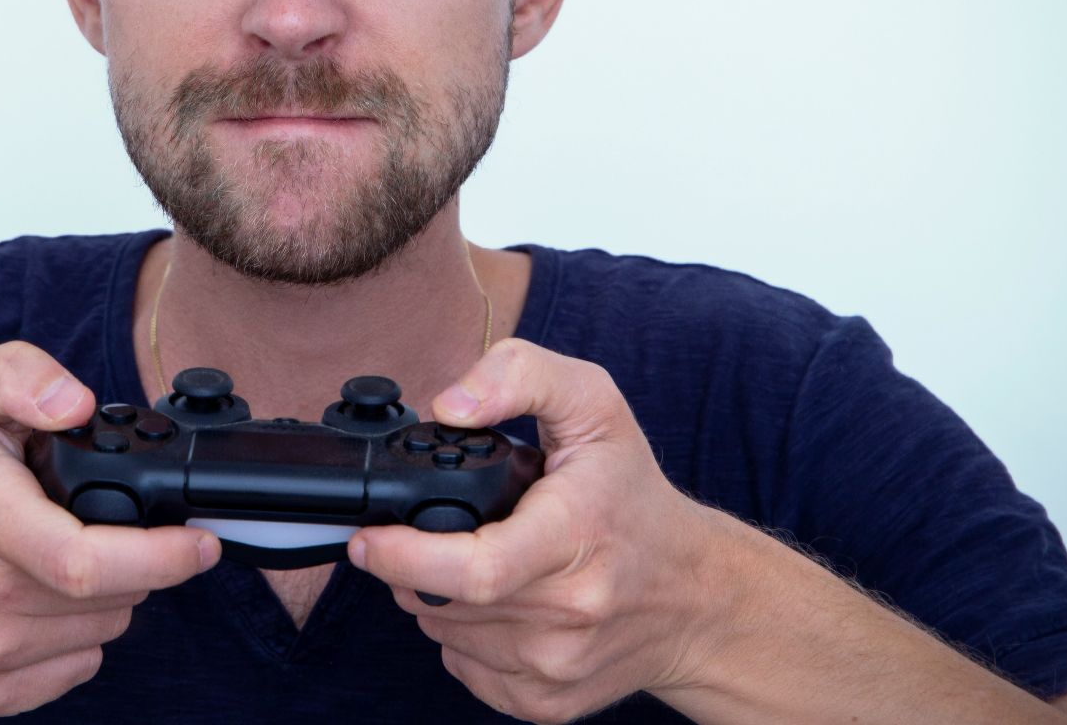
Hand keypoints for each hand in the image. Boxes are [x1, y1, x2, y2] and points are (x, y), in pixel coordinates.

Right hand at [0, 341, 219, 716]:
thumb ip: (20, 373)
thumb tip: (73, 401)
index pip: (83, 561)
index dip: (161, 556)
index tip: (200, 542)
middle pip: (111, 596)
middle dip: (134, 558)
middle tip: (102, 522)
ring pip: (103, 631)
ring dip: (107, 596)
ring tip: (61, 553)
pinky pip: (77, 668)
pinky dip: (80, 635)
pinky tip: (44, 597)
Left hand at [347, 338, 727, 723]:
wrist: (697, 597)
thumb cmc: (633, 498)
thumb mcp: (594, 404)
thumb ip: (519, 375)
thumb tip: (449, 404)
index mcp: (576, 535)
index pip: (475, 569)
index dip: (404, 557)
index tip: (369, 538)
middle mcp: (569, 611)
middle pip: (442, 602)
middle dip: (412, 565)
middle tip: (430, 533)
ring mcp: (556, 664)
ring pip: (444, 635)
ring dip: (436, 598)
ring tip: (478, 559)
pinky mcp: (546, 702)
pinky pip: (464, 667)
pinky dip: (462, 635)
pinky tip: (498, 602)